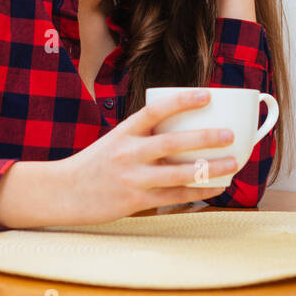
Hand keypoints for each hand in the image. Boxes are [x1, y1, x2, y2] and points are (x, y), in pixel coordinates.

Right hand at [53, 89, 236, 224]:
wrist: (63, 192)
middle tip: (229, 134)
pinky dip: (198, 191)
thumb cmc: (95, 165)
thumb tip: (184, 133)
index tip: (207, 94)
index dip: (182, 100)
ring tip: (232, 162)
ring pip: (178, 172)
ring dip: (209, 168)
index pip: (155, 110)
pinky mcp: (136, 201)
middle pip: (172, 142)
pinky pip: (174, 196)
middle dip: (205, 138)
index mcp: (124, 132)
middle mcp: (129, 153)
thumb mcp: (115, 142)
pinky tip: (216, 187)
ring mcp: (133, 178)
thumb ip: (144, 137)